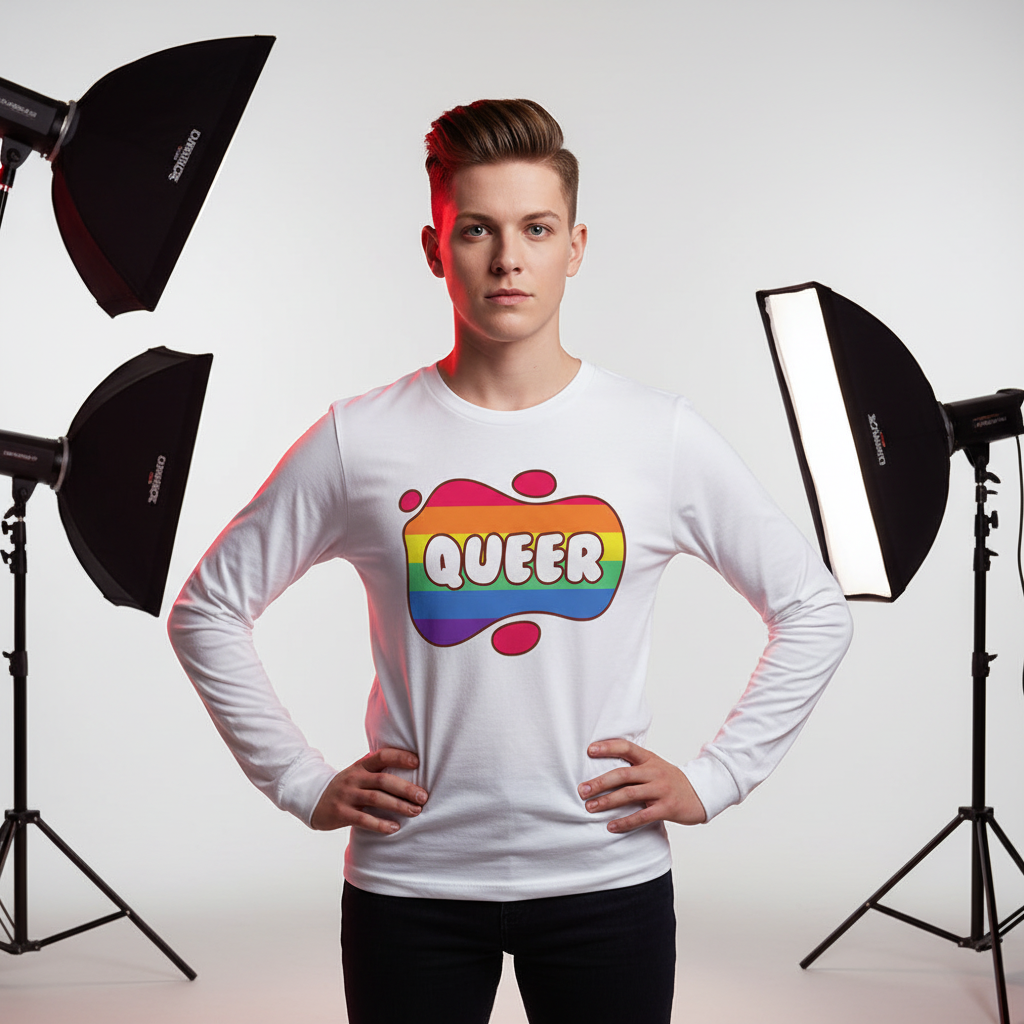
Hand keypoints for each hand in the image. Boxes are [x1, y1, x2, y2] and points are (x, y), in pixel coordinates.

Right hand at [311, 748, 427, 834]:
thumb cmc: (347, 787)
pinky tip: (394, 828)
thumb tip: (413, 771)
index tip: (418, 762)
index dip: (400, 757)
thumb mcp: (359, 774)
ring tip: (415, 811)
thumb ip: (378, 772)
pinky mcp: (341, 813)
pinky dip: (380, 824)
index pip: (382, 756)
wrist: (314, 800)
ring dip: (398, 805)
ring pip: (376, 798)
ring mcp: (347, 795)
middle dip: (405, 788)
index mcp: (361, 766)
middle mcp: (354, 778)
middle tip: (423, 797)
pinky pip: (363, 819)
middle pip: (383, 780)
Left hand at [578, 738, 706, 832]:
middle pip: (623, 774)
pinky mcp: (667, 807)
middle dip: (600, 782)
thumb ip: (634, 767)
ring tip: (590, 807)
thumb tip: (601, 771)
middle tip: (582, 790)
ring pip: (630, 794)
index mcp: (649, 758)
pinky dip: (625, 822)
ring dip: (607, 801)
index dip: (608, 747)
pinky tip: (611, 826)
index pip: (626, 747)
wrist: (701, 794)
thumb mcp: (654, 767)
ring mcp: (661, 789)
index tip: (589, 750)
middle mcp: (654, 771)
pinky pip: (642, 816)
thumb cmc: (669, 781)